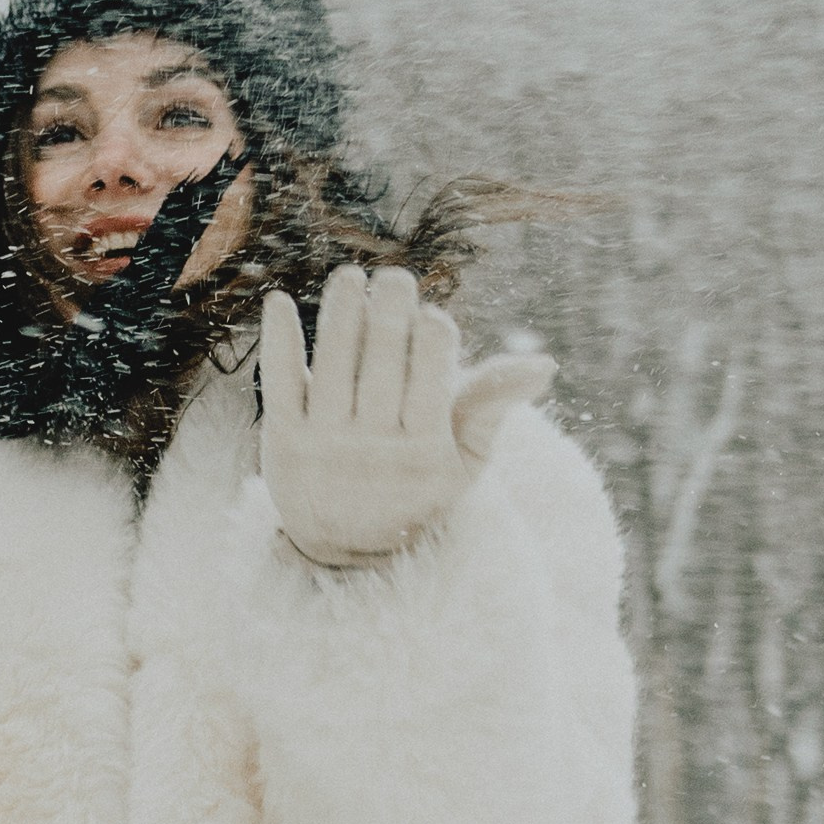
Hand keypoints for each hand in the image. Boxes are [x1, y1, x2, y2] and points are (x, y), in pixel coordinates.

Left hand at [258, 265, 553, 567]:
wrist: (348, 546)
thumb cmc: (419, 488)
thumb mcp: (465, 459)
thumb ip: (494, 406)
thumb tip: (544, 364)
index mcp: (423, 451)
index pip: (429, 386)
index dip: (431, 345)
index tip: (433, 316)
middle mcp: (371, 449)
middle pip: (380, 369)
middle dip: (389, 316)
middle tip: (395, 278)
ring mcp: (323, 443)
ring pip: (332, 367)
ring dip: (341, 315)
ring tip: (351, 278)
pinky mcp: (282, 439)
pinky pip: (279, 383)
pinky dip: (279, 341)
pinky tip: (280, 302)